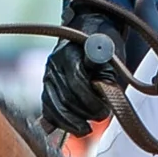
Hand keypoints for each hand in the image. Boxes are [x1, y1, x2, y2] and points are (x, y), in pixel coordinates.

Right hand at [40, 14, 125, 138]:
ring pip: (53, 108)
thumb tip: (105, 93)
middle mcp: (53, 66)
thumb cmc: (104, 41)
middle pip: (65, 98)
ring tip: (86, 129)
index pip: (76, 83)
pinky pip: (47, 109)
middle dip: (84, 113)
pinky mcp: (46, 88)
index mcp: (69, 54)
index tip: (105, 110)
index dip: (91, 101)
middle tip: (101, 118)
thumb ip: (105, 72)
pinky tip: (71, 127)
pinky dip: (58, 122)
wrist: (87, 27)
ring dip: (71, 123)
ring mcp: (47, 77)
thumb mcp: (111, 52)